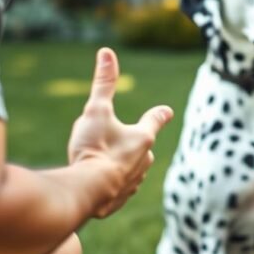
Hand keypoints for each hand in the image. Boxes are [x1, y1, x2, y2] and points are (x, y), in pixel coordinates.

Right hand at [68, 47, 172, 217]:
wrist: (87, 192)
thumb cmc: (93, 148)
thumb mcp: (96, 110)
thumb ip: (103, 83)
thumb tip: (107, 52)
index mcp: (142, 137)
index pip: (155, 120)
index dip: (159, 114)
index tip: (166, 111)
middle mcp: (144, 161)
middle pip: (143, 148)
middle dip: (132, 144)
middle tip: (114, 142)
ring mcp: (133, 182)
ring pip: (131, 169)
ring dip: (120, 166)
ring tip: (101, 165)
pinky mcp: (120, 201)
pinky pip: (118, 190)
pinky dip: (110, 186)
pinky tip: (98, 187)